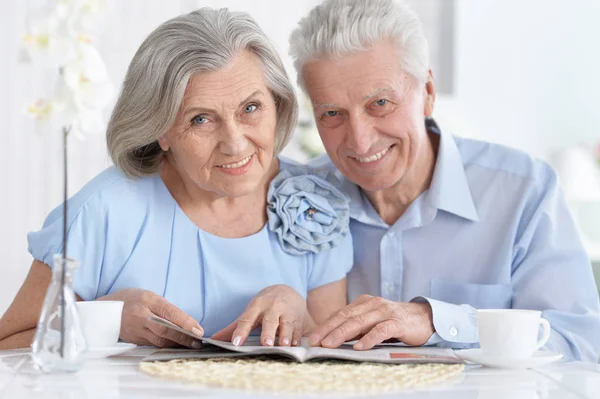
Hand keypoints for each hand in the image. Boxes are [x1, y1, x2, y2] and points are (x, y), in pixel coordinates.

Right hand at [99, 288, 203, 347]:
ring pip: (160, 341)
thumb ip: (166, 309)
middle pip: (165, 330)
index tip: (199, 331)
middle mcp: (141, 316)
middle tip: (198, 342)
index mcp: (147, 301)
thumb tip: (186, 323)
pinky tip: (176, 346)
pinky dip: (166, 346)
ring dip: (177, 344)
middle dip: (184, 338)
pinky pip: (153, 345)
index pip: (170, 313)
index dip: (186, 323)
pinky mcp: (135, 340)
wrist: (106, 310)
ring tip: (191, 345)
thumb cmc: (132, 299)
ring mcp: (136, 330)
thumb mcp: (150, 297)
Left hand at [212, 285, 313, 346]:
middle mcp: (272, 308)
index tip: (236, 342)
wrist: (287, 291)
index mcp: (257, 306)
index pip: (247, 319)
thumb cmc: (265, 305)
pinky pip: (299, 328)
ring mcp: (287, 313)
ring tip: (284, 345)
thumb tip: (214, 339)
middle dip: (268, 332)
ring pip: (287, 324)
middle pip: (269, 321)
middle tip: (266, 343)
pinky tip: (296, 344)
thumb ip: (234, 327)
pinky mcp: (299, 319)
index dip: (241, 331)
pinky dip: (298, 336)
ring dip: (286, 335)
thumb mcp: (250, 312)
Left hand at [308, 295, 433, 349]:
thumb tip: (332, 337)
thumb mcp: (373, 321)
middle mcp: (373, 304)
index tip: (312, 338)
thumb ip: (356, 326)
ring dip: (342, 333)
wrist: (425, 318)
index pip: (340, 313)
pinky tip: (359, 347)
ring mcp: (385, 312)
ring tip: (329, 344)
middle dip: (328, 329)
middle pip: (346, 317)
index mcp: (364, 302)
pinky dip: (369, 339)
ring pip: (360, 322)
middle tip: (315, 341)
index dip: (325, 325)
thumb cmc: (395, 321)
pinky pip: (381, 330)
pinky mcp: (398, 322)